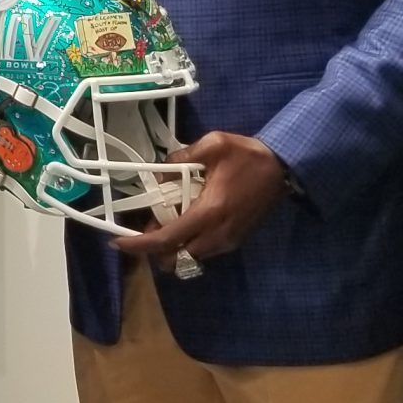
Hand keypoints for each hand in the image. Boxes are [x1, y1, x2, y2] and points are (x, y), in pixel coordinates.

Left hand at [114, 132, 289, 269]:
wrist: (285, 167)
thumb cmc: (248, 155)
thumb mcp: (212, 145)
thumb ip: (180, 158)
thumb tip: (159, 172)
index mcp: (209, 213)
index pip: (166, 240)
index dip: (139, 245)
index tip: (117, 243)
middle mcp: (218, 234)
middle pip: (175, 257)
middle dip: (154, 248)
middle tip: (146, 225)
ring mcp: (229, 241)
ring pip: (189, 257)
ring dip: (172, 247)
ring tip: (165, 221)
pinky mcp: (236, 240)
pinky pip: (203, 252)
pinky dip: (188, 243)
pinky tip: (185, 221)